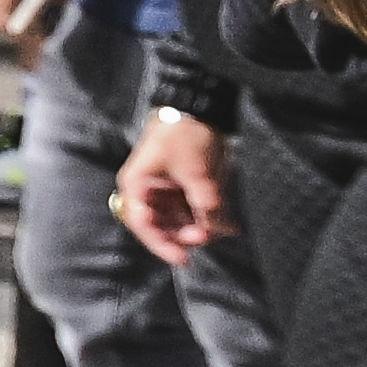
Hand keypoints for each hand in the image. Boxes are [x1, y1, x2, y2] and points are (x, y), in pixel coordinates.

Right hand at [121, 108, 231, 265]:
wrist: (199, 108)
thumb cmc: (186, 136)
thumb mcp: (197, 173)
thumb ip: (206, 204)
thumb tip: (218, 232)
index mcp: (138, 186)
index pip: (143, 224)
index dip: (162, 245)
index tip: (183, 259)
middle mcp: (148, 191)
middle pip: (161, 226)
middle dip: (185, 234)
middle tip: (208, 235)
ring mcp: (166, 190)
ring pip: (179, 221)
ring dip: (200, 228)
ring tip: (223, 228)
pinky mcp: (182, 187)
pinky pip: (193, 210)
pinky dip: (209, 218)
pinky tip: (227, 224)